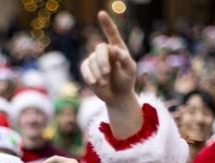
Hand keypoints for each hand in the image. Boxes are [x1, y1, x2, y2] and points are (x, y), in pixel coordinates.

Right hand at [81, 11, 141, 138]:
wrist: (118, 96)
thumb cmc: (126, 81)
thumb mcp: (130, 70)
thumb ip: (125, 59)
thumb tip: (115, 49)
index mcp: (118, 48)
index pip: (112, 33)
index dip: (106, 23)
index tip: (101, 13)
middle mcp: (105, 51)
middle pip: (100, 49)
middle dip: (102, 61)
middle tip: (107, 73)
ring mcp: (95, 59)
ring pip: (92, 60)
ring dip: (98, 73)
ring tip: (104, 83)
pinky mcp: (87, 69)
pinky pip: (84, 68)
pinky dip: (89, 75)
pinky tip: (95, 82)